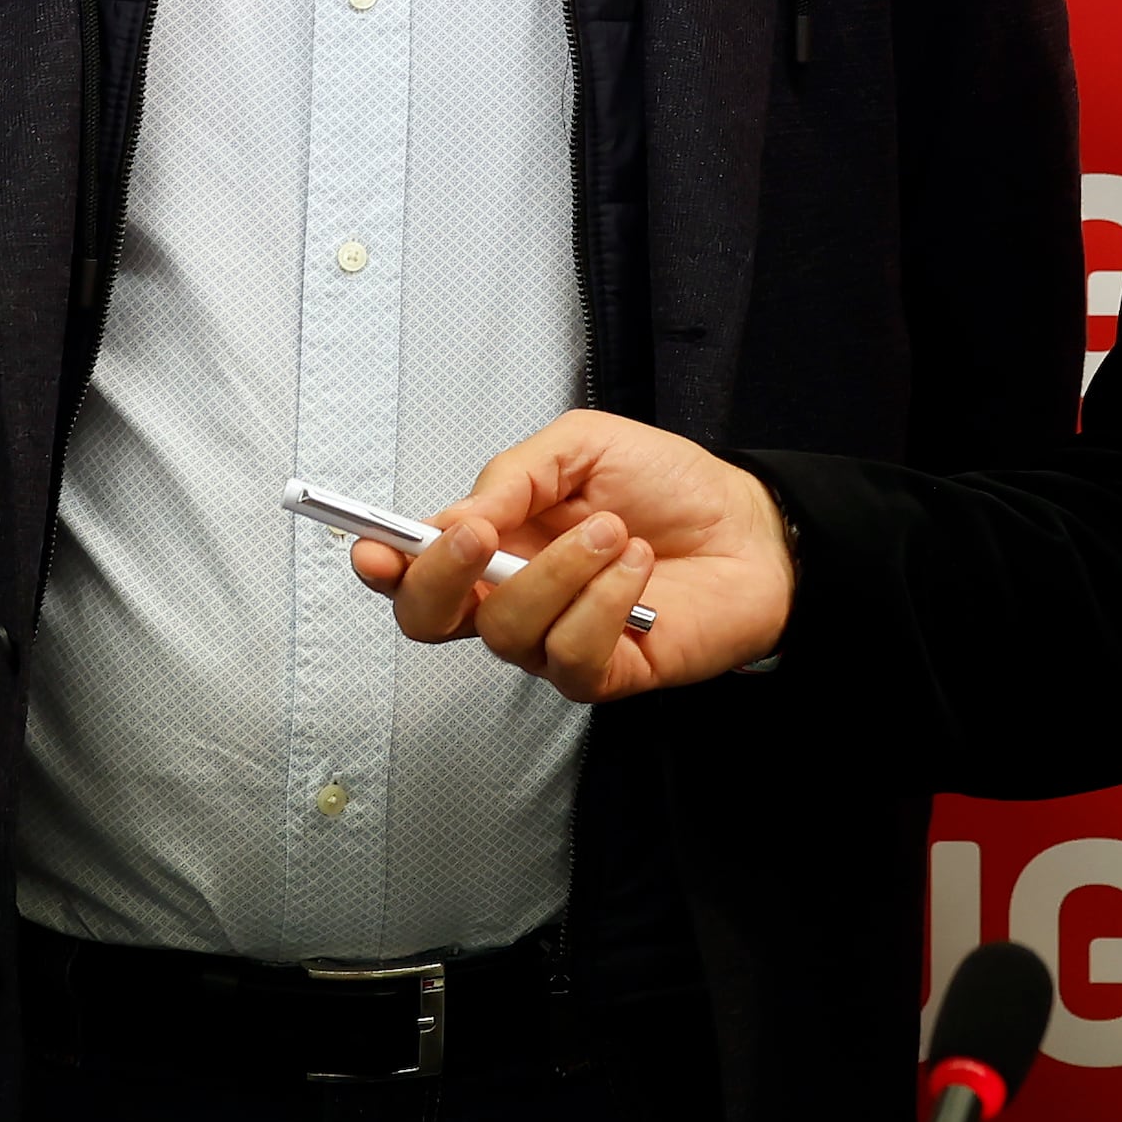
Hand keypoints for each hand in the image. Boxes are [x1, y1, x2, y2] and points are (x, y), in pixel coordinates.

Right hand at [354, 409, 793, 703]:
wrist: (751, 525)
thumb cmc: (667, 485)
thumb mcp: (583, 446)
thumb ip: (513, 476)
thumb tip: (454, 520)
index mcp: (496, 541)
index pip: (415, 568)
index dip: (382, 565)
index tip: (370, 550)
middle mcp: (512, 598)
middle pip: (430, 620)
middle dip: (439, 581)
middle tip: (482, 537)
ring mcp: (552, 642)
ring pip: (506, 633)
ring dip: (558, 573)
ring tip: (614, 531)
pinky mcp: (602, 675)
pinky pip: (569, 658)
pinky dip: (602, 604)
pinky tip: (636, 570)